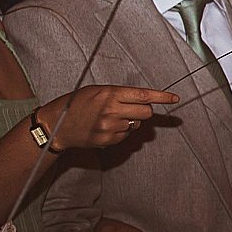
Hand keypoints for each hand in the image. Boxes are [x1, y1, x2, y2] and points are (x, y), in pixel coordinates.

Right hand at [36, 85, 177, 151]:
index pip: (143, 95)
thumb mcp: (97, 91)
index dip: (161, 97)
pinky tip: (105, 128)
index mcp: (109, 94)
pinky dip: (120, 132)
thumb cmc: (77, 104)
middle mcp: (111, 110)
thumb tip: (145, 100)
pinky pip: (126, 135)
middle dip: (144, 110)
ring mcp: (110, 127)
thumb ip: (121, 94)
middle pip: (146, 112)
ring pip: (137, 124)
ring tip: (110, 118)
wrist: (56, 125)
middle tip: (131, 109)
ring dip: (130, 121)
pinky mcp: (108, 140)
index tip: (174, 98)